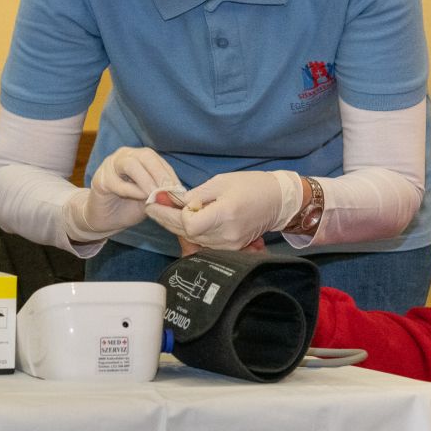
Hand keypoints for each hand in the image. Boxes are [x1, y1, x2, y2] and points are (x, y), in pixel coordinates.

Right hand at [64, 147, 180, 241]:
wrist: (106, 219)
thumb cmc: (129, 206)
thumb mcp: (150, 198)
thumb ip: (160, 192)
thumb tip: (178, 193)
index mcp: (138, 157)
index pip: (157, 160)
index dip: (170, 174)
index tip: (179, 190)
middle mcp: (124, 156)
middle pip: (145, 156)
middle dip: (160, 174)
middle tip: (169, 191)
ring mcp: (110, 166)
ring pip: (131, 164)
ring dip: (146, 180)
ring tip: (155, 195)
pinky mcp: (100, 180)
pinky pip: (118, 183)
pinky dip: (132, 191)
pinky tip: (141, 198)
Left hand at [164, 170, 303, 250]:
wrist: (278, 201)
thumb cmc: (251, 185)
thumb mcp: (221, 182)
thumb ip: (196, 194)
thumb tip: (176, 202)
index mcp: (225, 214)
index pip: (189, 223)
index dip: (172, 214)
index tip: (161, 202)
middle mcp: (226, 234)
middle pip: (187, 233)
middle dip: (167, 219)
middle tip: (152, 207)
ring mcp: (229, 244)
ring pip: (193, 239)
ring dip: (177, 226)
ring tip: (163, 212)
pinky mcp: (231, 248)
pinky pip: (204, 241)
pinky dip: (191, 231)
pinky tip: (184, 220)